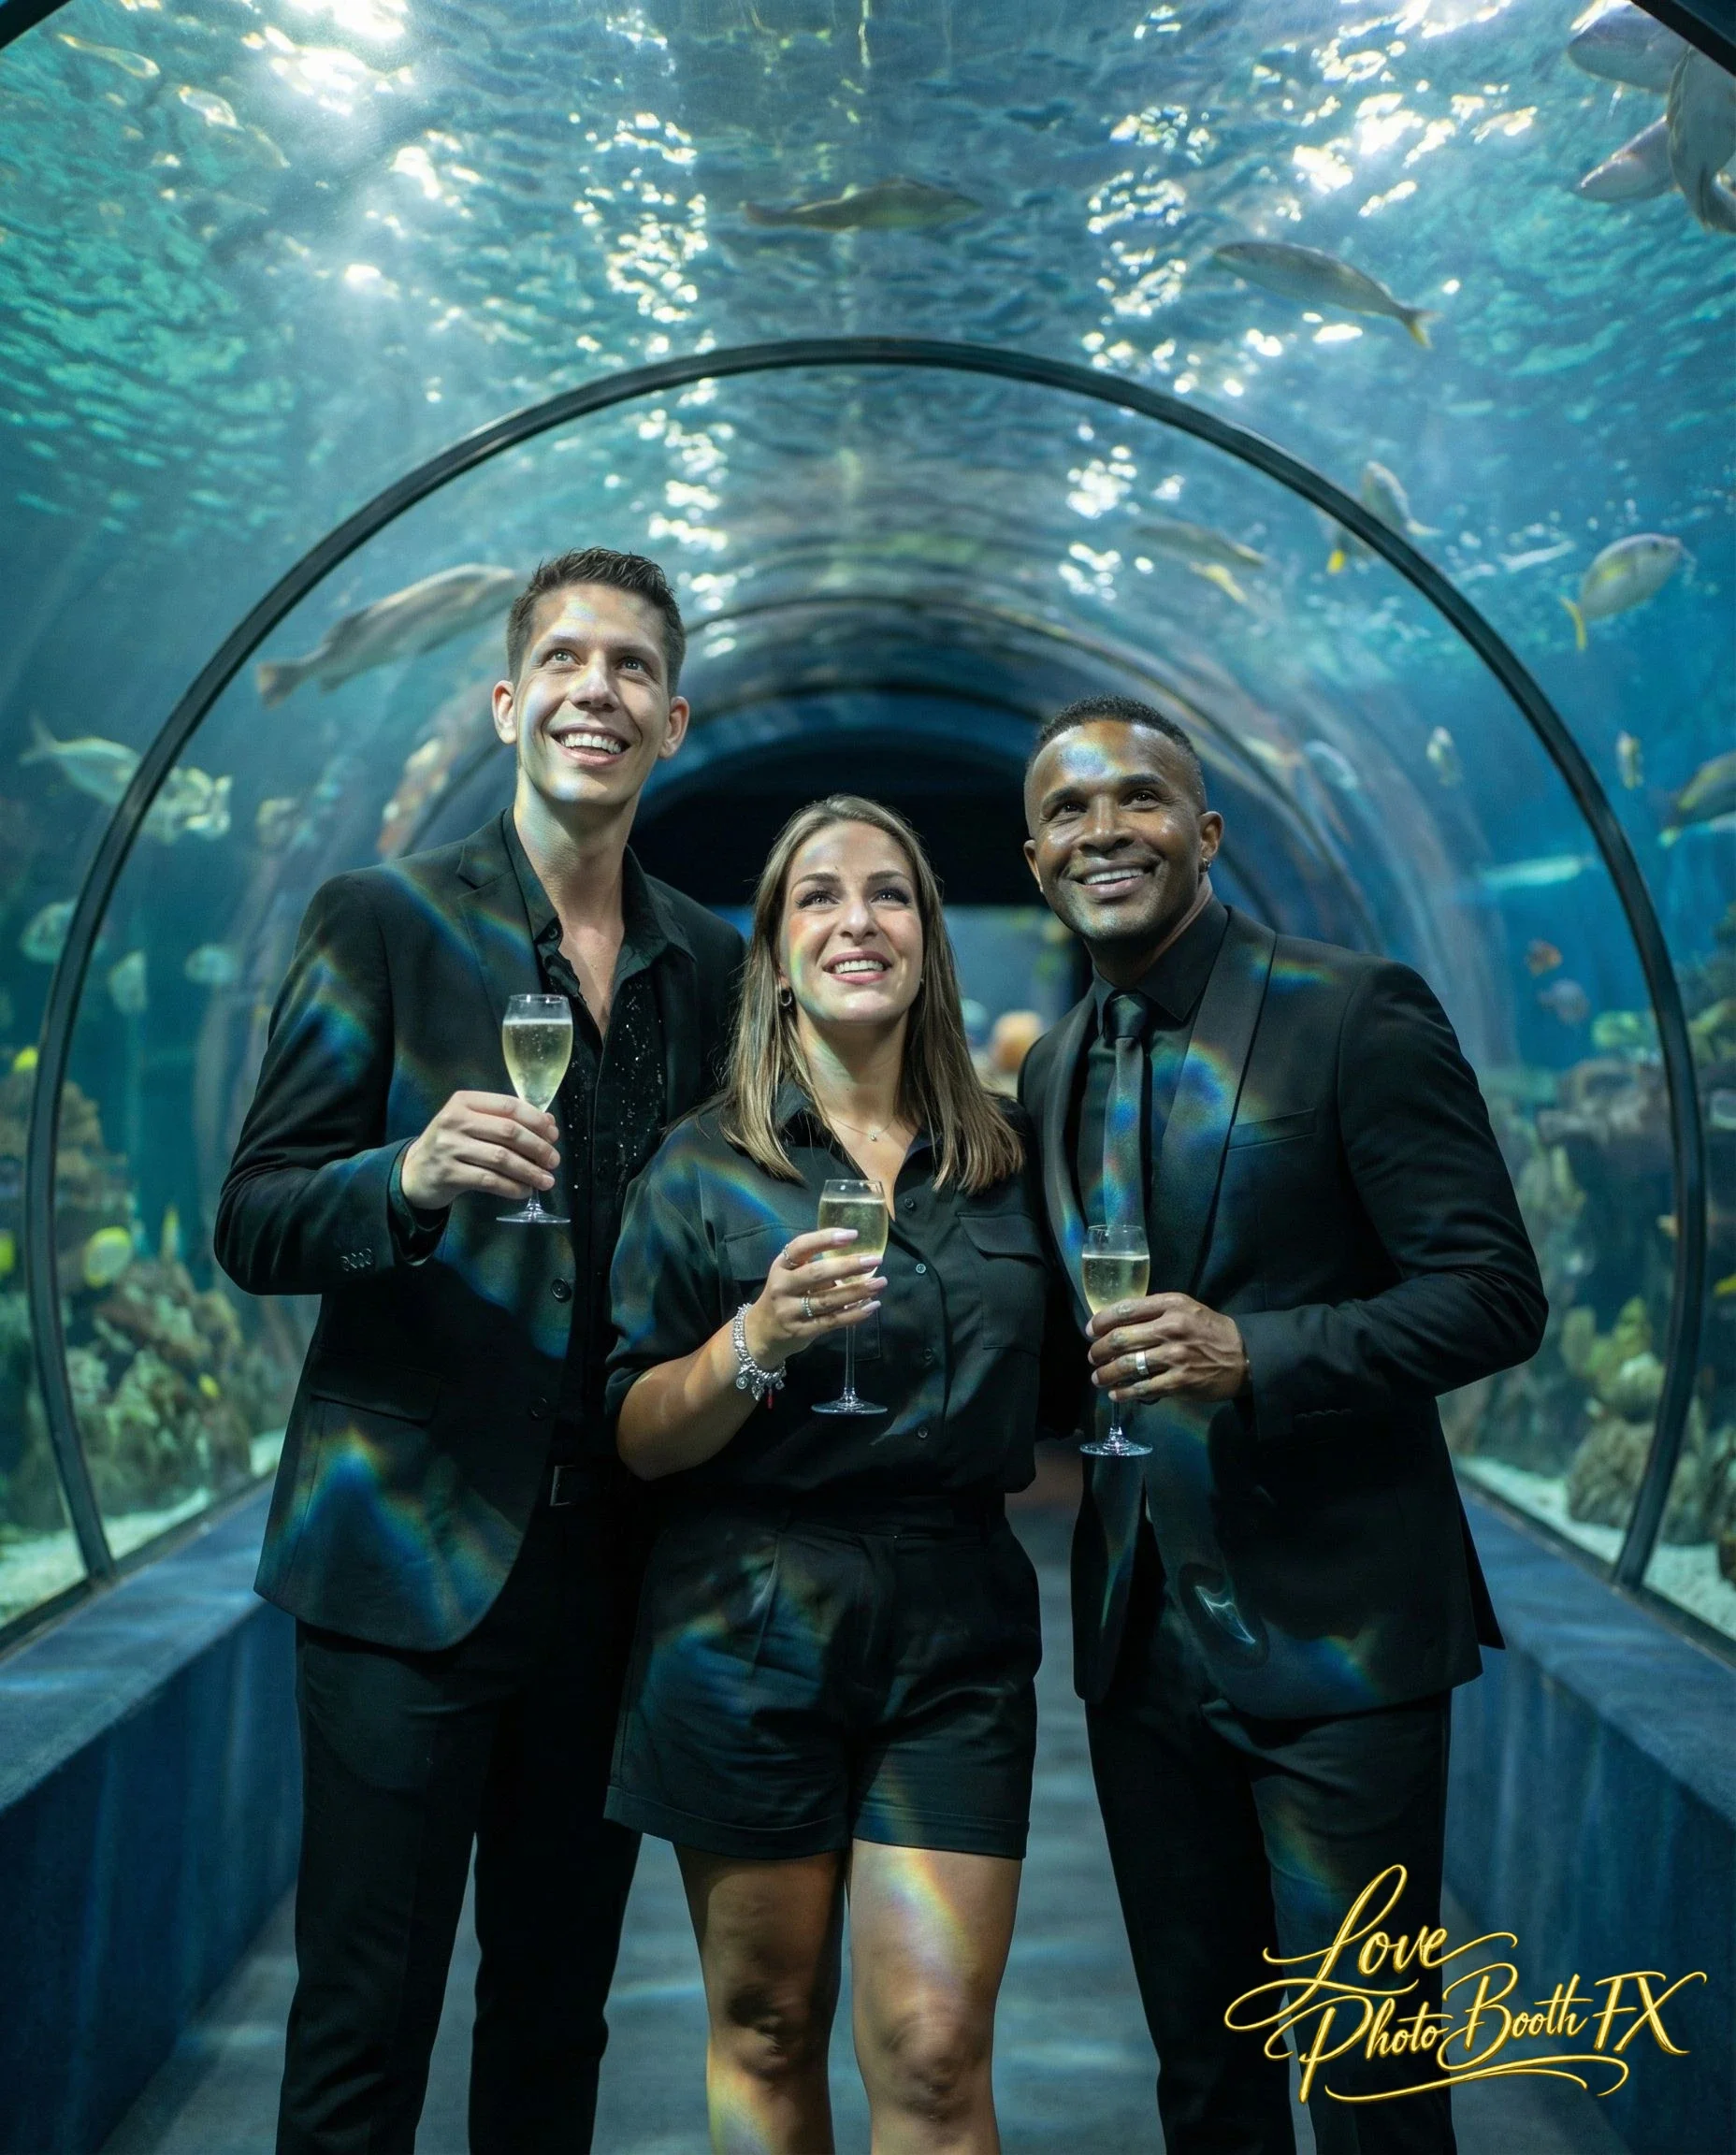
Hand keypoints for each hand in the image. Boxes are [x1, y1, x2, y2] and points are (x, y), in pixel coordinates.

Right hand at [400, 1092, 559, 1209]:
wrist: (414, 1172)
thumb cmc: (451, 1144)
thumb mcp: (472, 1124)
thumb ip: (505, 1120)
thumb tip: (549, 1123)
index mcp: (464, 1101)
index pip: (508, 1105)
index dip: (536, 1120)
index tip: (553, 1135)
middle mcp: (455, 1120)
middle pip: (508, 1132)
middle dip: (538, 1147)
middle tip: (553, 1161)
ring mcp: (449, 1147)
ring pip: (502, 1158)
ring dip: (529, 1171)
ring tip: (546, 1180)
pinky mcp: (449, 1173)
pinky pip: (489, 1180)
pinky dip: (512, 1187)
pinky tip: (524, 1191)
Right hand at [743, 1228, 883, 1367]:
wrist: (761, 1333)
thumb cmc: (783, 1297)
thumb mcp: (788, 1276)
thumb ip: (813, 1266)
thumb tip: (855, 1257)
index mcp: (781, 1267)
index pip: (800, 1247)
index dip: (825, 1238)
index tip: (852, 1235)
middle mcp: (782, 1287)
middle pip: (817, 1274)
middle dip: (848, 1266)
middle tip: (874, 1260)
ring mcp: (790, 1311)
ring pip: (828, 1300)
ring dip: (857, 1291)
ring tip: (880, 1283)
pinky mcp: (801, 1331)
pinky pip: (832, 1321)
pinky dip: (854, 1314)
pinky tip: (872, 1306)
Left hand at [1088, 1292, 1249, 1404]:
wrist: (1244, 1357)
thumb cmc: (1210, 1330)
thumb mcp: (1186, 1308)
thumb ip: (1155, 1311)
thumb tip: (1116, 1323)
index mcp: (1171, 1305)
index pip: (1125, 1309)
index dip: (1101, 1321)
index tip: (1090, 1331)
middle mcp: (1171, 1329)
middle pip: (1121, 1339)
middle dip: (1099, 1350)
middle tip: (1092, 1356)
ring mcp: (1175, 1357)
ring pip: (1128, 1365)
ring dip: (1106, 1373)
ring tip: (1097, 1377)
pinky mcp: (1179, 1382)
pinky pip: (1143, 1388)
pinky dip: (1124, 1392)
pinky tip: (1116, 1394)